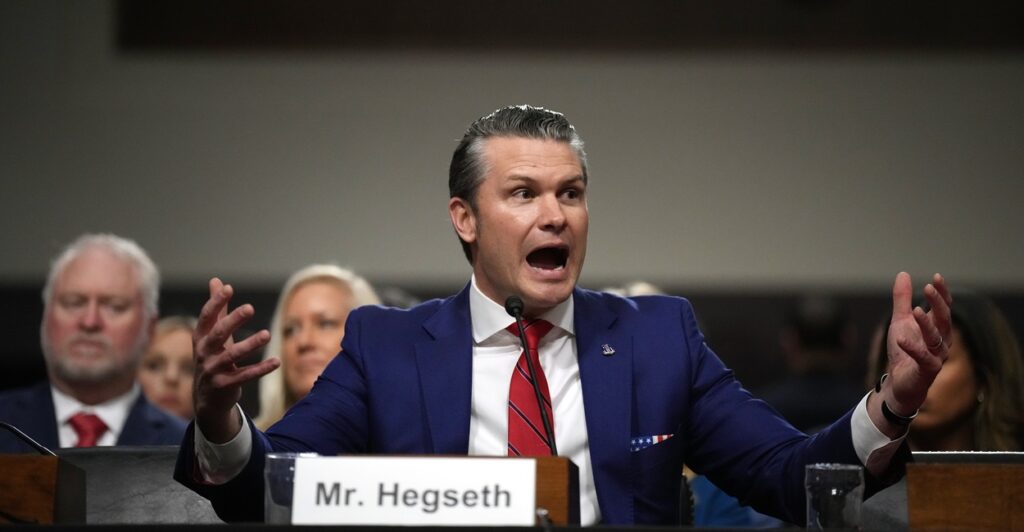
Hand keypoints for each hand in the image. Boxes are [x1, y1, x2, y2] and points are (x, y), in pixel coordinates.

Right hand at [192, 278, 278, 441]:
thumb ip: (217, 309)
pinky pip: (244, 376)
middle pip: (218, 334)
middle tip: (250, 307)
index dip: (216, 302)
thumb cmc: (213, 358)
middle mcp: (203, 353)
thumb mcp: (211, 335)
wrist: (206, 398)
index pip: (206, 317)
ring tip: (268, 334)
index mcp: (200, 338)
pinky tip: (276, 362)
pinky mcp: (224, 385)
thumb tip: (216, 281)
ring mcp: (212, 370)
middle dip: (233, 320)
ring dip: (250, 344)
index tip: (228, 288)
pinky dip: (261, 369)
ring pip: (232, 355)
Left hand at [882, 272, 952, 416]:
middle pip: (944, 320)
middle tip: (928, 288)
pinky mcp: (927, 370)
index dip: (942, 293)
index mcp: (937, 328)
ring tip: (916, 310)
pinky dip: (912, 347)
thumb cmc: (903, 351)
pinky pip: (922, 358)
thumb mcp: (899, 321)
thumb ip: (902, 300)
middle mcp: (941, 341)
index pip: (945, 308)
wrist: (899, 383)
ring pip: (936, 338)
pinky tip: (900, 338)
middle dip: (938, 303)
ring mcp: (936, 357)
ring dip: (926, 324)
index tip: (937, 277)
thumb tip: (903, 274)